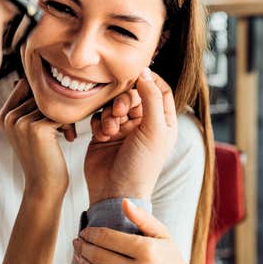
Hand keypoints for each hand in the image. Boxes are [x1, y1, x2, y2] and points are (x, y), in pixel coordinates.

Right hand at [0, 79, 68, 194]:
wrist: (43, 186)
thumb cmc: (41, 156)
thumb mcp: (30, 130)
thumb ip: (29, 106)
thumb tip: (26, 79)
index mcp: (3, 115)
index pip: (25, 84)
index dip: (44, 94)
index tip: (53, 112)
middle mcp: (9, 117)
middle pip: (40, 92)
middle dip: (56, 105)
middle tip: (65, 126)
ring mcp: (21, 122)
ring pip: (52, 102)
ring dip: (65, 115)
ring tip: (67, 133)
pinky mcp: (37, 129)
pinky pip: (61, 113)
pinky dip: (69, 123)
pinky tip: (69, 138)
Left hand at [73, 199, 201, 263]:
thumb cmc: (171, 260)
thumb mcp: (163, 235)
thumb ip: (143, 218)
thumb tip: (124, 201)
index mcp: (148, 250)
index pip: (108, 238)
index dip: (91, 234)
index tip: (84, 232)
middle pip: (100, 256)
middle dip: (84, 247)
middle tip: (77, 242)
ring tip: (79, 256)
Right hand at [84, 68, 177, 202]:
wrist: (115, 192)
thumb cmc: (141, 166)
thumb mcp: (154, 130)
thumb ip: (151, 98)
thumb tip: (145, 71)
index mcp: (162, 122)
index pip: (160, 90)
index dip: (149, 80)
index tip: (137, 74)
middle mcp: (144, 124)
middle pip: (134, 94)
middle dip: (125, 99)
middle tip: (121, 111)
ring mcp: (123, 129)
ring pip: (114, 104)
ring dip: (110, 113)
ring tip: (111, 129)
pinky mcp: (104, 134)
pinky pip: (99, 116)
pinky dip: (99, 123)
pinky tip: (102, 136)